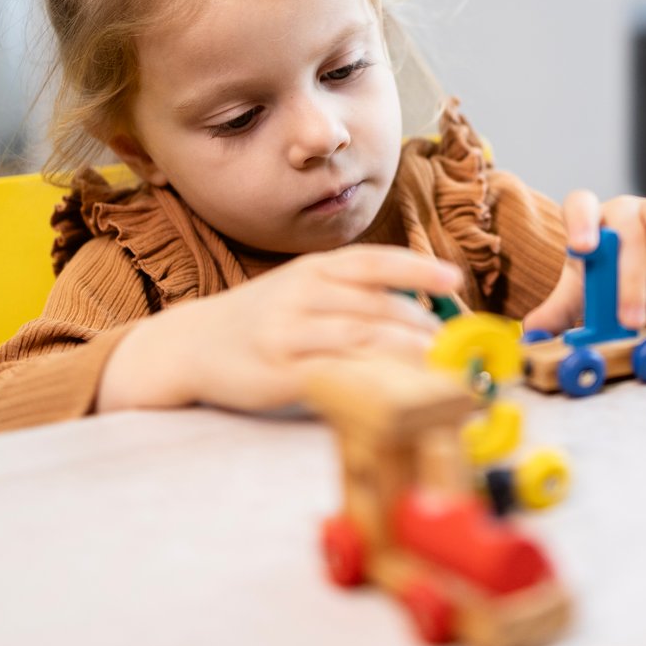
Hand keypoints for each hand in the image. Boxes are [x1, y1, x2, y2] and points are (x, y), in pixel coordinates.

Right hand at [97, 246, 460, 413]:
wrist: (192, 344)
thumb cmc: (260, 317)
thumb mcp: (301, 288)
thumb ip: (350, 291)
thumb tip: (416, 303)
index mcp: (313, 270)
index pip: (374, 261)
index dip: (418, 267)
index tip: (454, 278)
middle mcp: (302, 294)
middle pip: (375, 303)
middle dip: (420, 322)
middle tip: (453, 341)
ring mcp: (289, 333)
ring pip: (359, 335)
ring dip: (404, 348)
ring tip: (437, 360)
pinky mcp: (278, 372)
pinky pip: (332, 372)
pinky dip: (368, 376)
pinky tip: (393, 385)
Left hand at [522, 189, 645, 334]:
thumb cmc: (617, 275)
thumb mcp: (589, 291)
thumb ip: (562, 308)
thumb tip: (531, 331)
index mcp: (593, 222)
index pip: (580, 204)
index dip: (579, 222)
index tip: (582, 249)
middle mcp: (625, 211)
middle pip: (626, 226)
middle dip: (629, 272)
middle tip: (631, 315)